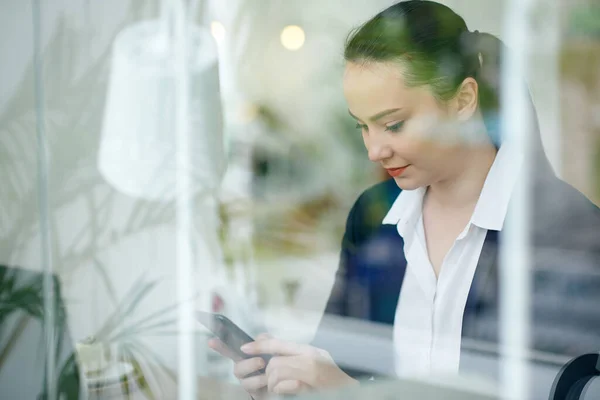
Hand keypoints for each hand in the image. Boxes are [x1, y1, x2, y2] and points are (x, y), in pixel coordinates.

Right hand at [208, 333, 300, 399]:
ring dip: (257, 377)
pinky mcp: (257, 394)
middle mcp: (246, 371)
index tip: (211, 341)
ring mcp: (250, 383)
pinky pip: (256, 392)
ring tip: (269, 374)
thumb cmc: (283, 361)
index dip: (220, 347)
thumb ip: (267, 340)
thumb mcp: (276, 347)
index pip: (231, 351)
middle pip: (237, 369)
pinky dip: (266, 386)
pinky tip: (274, 383)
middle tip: (261, 362)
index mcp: (247, 357)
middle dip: (247, 365)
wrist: (298, 378)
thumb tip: (257, 338)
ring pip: (245, 382)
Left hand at [241, 338, 358, 395]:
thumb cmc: (332, 382)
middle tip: (273, 386)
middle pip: (274, 362)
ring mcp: (312, 371)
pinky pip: (287, 385)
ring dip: (274, 386)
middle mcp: (311, 357)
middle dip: (269, 375)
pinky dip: (283, 390)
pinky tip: (289, 393)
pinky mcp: (312, 383)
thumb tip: (264, 339)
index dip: (260, 345)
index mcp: (310, 351)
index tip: (244, 347)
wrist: (352, 392)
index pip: (279, 343)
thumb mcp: (312, 362)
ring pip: (277, 373)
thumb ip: (290, 353)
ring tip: (281, 392)